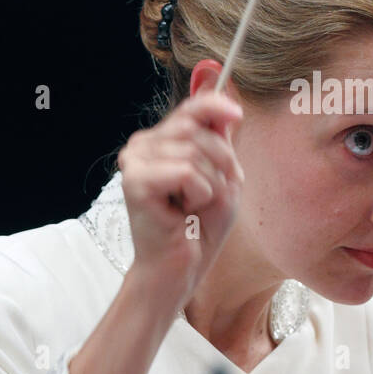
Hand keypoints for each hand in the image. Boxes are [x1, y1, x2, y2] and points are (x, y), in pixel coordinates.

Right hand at [116, 91, 244, 315]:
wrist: (180, 269)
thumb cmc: (199, 227)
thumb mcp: (222, 176)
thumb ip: (220, 141)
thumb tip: (228, 104)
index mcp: (160, 140)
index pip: (189, 107)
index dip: (215, 104)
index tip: (237, 114)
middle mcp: (142, 146)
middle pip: (196, 127)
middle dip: (221, 160)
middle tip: (214, 192)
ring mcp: (134, 162)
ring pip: (194, 151)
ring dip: (210, 184)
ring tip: (195, 206)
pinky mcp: (135, 181)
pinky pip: (186, 172)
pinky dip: (199, 194)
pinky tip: (184, 212)